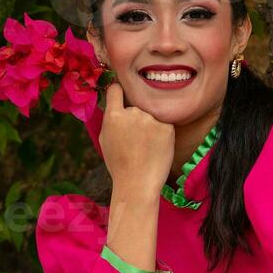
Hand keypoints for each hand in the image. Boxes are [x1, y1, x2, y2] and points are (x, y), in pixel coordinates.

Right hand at [99, 81, 173, 197]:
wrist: (138, 183)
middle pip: (135, 105)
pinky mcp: (167, 127)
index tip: (121, 95)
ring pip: (151, 115)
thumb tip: (114, 103)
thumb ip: (110, 119)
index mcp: (113, 116)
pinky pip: (164, 123)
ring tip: (146, 146)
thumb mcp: (105, 139)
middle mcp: (133, 113)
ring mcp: (151, 119)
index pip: (116, 89)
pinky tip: (156, 148)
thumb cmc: (118, 164)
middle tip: (135, 138)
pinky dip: (161, 133)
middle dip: (135, 116)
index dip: (118, 91)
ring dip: (150, 124)